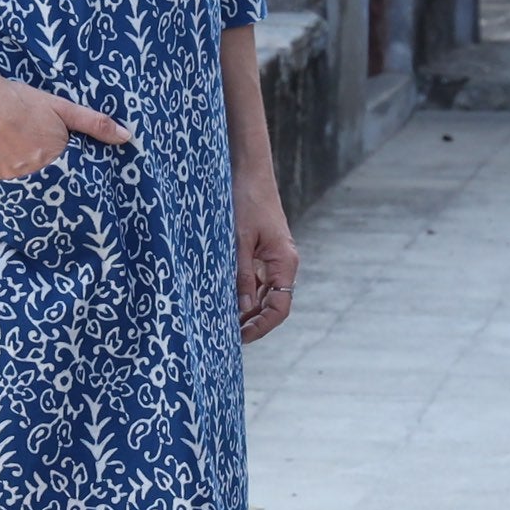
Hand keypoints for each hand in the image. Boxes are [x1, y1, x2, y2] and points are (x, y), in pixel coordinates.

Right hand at [0, 71, 131, 180]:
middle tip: (36, 160)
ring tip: (18, 159)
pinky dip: (2, 179)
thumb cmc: (20, 102)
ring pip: (24, 189)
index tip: (67, 169)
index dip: (70, 173)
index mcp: (54, 161)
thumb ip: (95, 124)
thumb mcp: (62, 108)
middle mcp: (33, 177)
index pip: (71, 179)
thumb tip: (127, 137)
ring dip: (25, 180)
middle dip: (48, 179)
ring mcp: (7, 183)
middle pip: (48, 187)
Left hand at [233, 170, 298, 342]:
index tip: (241, 338)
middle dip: (253, 321)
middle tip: (228, 335)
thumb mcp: (239, 241)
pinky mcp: (264, 251)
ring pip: (265, 293)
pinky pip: (258, 278)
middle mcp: (284, 263)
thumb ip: (243, 275)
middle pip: (273, 304)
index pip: (280, 308)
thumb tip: (244, 309)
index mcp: (285, 263)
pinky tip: (227, 297)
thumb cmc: (246, 201)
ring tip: (224, 320)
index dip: (262, 326)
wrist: (250, 171)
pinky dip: (245, 290)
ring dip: (248, 307)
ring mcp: (275, 258)